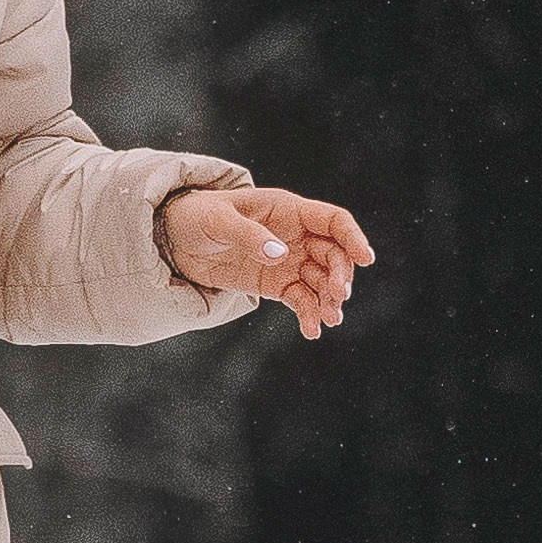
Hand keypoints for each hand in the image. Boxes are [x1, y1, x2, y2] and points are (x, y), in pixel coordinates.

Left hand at [160, 185, 373, 338]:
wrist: (174, 239)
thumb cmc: (197, 216)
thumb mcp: (218, 221)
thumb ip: (248, 235)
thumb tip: (280, 254)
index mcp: (288, 210)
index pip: (333, 221)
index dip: (353, 238)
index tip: (366, 259)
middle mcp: (295, 236)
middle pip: (334, 255)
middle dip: (340, 276)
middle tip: (337, 297)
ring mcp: (288, 261)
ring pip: (321, 281)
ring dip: (329, 300)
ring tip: (328, 320)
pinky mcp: (275, 284)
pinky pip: (301, 300)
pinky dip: (309, 315)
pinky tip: (311, 332)